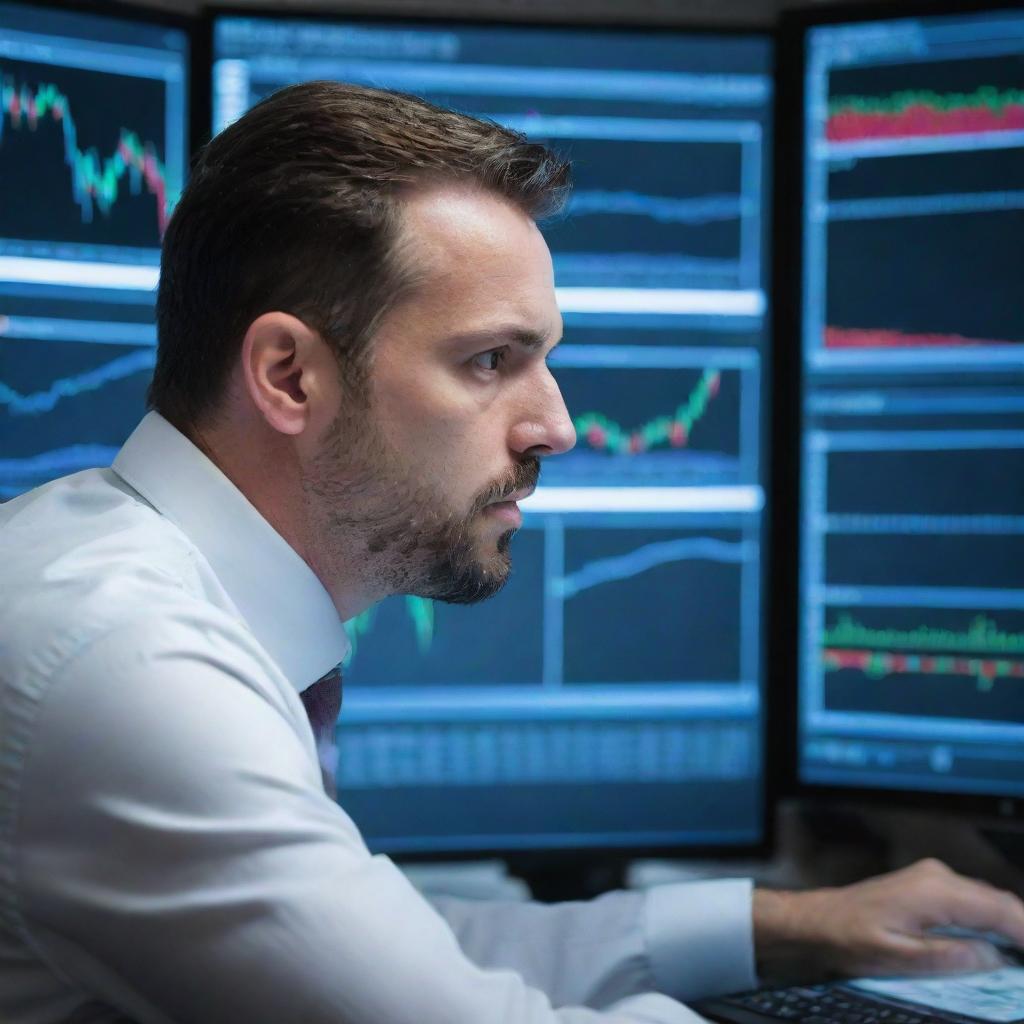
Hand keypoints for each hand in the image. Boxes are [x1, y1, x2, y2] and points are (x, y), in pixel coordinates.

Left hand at [752, 859, 1023, 983]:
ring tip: (1018, 951)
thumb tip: (992, 956)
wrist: (820, 918)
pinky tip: (998, 941)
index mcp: (934, 892)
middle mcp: (938, 876)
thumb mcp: (898, 957)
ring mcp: (933, 876)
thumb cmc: (851, 938)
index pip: (998, 909)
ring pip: (988, 898)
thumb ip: (947, 956)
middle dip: (1021, 928)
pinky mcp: (929, 883)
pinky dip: (991, 918)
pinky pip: (972, 899)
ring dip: (1009, 923)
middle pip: (998, 901)